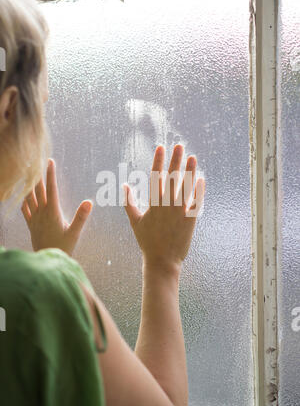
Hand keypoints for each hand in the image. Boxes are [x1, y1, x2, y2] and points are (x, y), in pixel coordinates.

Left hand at [21, 159, 92, 255]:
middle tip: (37, 160)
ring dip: (29, 184)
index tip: (50, 161)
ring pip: (29, 197)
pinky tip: (23, 194)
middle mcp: (42, 212)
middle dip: (38, 174)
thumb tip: (89, 202)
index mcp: (52, 212)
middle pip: (38, 189)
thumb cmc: (63, 248)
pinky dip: (23, 198)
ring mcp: (35, 218)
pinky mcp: (31, 224)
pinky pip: (25, 208)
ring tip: (28, 173)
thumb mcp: (75, 232)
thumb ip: (81, 216)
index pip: (51, 188)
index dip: (50, 174)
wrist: (48, 261)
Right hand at [123, 145, 204, 271]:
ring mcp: (179, 211)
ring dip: (189, 171)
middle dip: (175, 160)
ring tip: (192, 157)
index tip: (161, 147)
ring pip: (185, 187)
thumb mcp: (134, 221)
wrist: (162, 261)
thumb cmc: (147, 241)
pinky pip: (196, 201)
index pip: (155, 177)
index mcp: (153, 204)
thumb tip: (124, 186)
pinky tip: (201, 178)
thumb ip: (129, 202)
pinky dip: (198, 190)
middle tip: (179, 145)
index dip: (158, 161)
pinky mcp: (190, 219)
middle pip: (172, 177)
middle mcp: (167, 205)